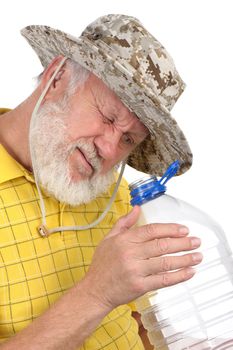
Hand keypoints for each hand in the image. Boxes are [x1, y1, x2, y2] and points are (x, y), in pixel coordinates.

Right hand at [84, 206, 201, 310]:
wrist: (95, 290)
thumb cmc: (102, 264)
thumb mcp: (108, 239)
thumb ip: (124, 223)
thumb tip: (136, 208)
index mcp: (124, 240)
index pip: (152, 230)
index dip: (170, 229)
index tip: (183, 230)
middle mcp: (130, 253)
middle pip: (162, 245)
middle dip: (183, 243)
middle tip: (196, 241)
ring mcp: (136, 270)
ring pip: (165, 262)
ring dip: (184, 259)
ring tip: (197, 256)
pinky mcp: (140, 286)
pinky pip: (163, 280)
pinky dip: (178, 276)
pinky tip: (189, 272)